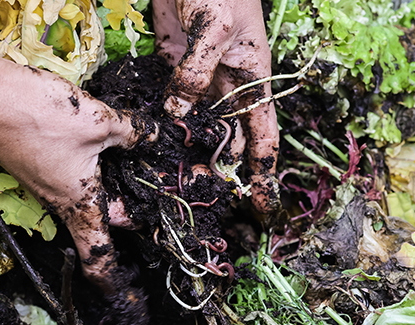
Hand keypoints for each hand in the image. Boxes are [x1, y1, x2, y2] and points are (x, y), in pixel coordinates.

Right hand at [0, 0, 147, 321]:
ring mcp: (43, 177)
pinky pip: (70, 169)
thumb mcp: (97, 121)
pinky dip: (92, 160)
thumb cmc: (38, 116)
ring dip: (111, 182)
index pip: (97, 252)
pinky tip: (107, 135)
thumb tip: (155, 135)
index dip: (109, 275)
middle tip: (159, 200)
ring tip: (141, 163)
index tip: (119, 291)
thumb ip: (132, 131)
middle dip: (127, 213)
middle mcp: (58, 197)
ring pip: (86, 190)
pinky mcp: (34, 156)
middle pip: (98, 217)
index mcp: (77, 202)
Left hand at [152, 0, 280, 212]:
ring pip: (196, 123)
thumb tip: (179, 111)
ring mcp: (200, 75)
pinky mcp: (174, 65)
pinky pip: (171, 100)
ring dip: (186, 149)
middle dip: (216, 167)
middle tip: (200, 197)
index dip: (263, 172)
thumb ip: (196, 72)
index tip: (263, 206)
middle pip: (226, 136)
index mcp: (253, 76)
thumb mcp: (214, 28)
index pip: (262, 134)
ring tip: (172, 179)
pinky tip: (150, 142)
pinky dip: (163, 120)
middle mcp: (229, 82)